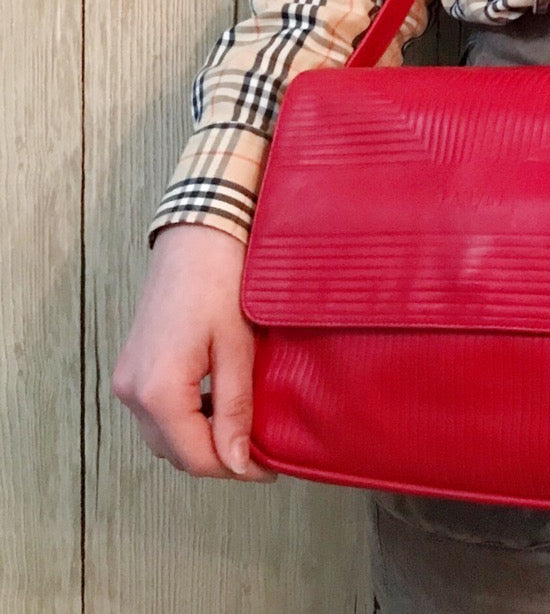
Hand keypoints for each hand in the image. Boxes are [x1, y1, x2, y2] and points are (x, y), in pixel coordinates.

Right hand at [112, 223, 276, 482]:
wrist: (197, 235)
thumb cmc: (221, 280)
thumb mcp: (237, 347)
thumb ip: (236, 407)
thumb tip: (238, 462)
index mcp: (159, 391)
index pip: (196, 457)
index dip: (236, 469)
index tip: (269, 468)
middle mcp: (132, 392)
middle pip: (176, 452)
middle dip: (218, 457)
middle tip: (262, 448)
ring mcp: (127, 379)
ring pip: (164, 436)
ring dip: (201, 439)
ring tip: (245, 424)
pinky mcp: (132, 367)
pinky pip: (157, 412)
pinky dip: (187, 418)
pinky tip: (219, 402)